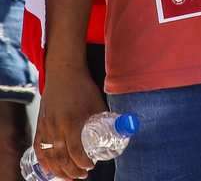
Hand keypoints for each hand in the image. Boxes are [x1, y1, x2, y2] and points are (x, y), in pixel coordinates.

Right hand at [34, 62, 104, 178]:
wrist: (63, 74)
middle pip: (61, 158)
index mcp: (72, 122)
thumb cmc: (83, 88)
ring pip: (48, 156)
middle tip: (83, 175)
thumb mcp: (98, 103)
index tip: (91, 166)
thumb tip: (118, 130)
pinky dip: (44, 161)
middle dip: (72, 170)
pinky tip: (51, 167)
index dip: (83, 162)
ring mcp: (45, 127)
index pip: (76, 150)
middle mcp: (56, 127)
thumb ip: (104, 119)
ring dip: (58, 169)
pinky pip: (38, 147)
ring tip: (69, 176)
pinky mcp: (40, 125)